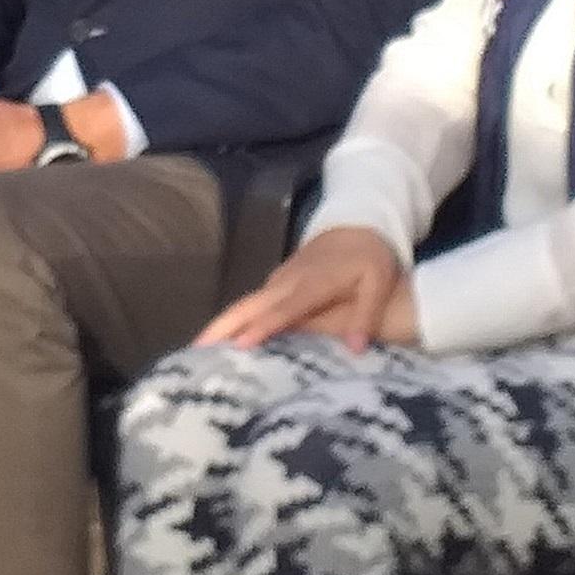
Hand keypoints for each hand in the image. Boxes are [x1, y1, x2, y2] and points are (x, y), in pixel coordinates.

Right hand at [198, 227, 416, 352]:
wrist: (357, 223)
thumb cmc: (369, 256)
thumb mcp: (378, 282)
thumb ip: (366, 315)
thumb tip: (356, 350)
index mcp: (313, 283)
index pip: (284, 309)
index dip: (263, 327)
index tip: (239, 345)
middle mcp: (289, 281)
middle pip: (251, 304)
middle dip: (223, 326)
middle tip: (196, 350)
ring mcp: (280, 280)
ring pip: (247, 304)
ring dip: (224, 324)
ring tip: (202, 352)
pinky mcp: (279, 282)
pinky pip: (254, 303)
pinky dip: (236, 320)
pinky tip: (227, 340)